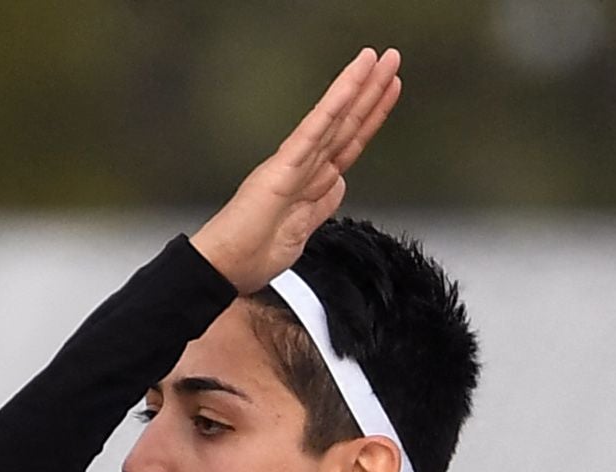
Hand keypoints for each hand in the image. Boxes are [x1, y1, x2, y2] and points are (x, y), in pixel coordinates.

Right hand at [191, 47, 402, 289]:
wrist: (223, 269)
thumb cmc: (250, 256)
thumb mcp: (301, 233)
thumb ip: (321, 205)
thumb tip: (338, 184)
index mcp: (310, 183)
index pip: (348, 142)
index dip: (371, 116)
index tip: (390, 90)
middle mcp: (303, 167)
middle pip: (346, 124)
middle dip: (372, 91)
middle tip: (392, 58)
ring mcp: (293, 164)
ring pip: (334, 120)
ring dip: (358, 87)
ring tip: (378, 59)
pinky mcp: (282, 168)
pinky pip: (313, 131)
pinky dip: (333, 107)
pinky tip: (350, 85)